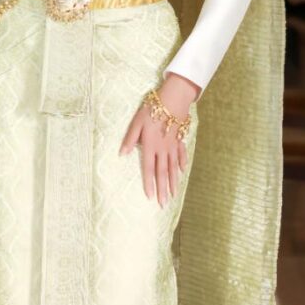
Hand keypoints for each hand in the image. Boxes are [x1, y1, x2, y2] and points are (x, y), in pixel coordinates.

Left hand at [119, 73, 197, 206]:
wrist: (173, 99)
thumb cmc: (152, 109)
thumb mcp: (136, 122)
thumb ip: (130, 139)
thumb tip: (122, 154)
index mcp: (151, 146)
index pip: (149, 169)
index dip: (149, 183)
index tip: (149, 197)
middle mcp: (163, 149)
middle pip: (162, 172)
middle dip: (163, 189)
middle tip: (163, 204)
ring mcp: (173, 145)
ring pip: (173, 167)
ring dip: (173, 182)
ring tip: (174, 195)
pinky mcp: (180, 139)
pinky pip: (182, 154)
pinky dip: (182, 163)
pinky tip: (182, 171)